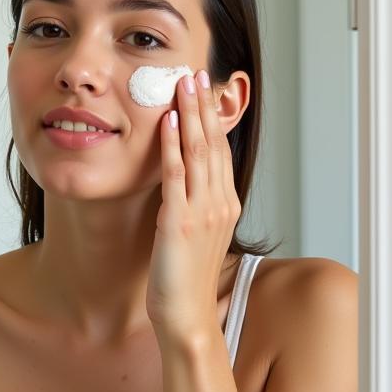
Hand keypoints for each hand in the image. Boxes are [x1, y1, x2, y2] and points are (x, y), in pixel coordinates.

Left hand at [146, 69, 240, 341]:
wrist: (188, 317)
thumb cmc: (186, 281)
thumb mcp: (197, 237)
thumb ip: (196, 207)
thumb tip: (185, 187)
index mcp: (225, 205)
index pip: (221, 152)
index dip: (212, 119)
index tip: (204, 92)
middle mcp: (219, 203)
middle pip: (214, 144)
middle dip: (204, 106)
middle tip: (196, 73)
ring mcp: (202, 211)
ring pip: (199, 151)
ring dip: (190, 114)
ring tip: (184, 84)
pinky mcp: (180, 221)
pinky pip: (176, 174)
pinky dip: (172, 144)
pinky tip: (166, 120)